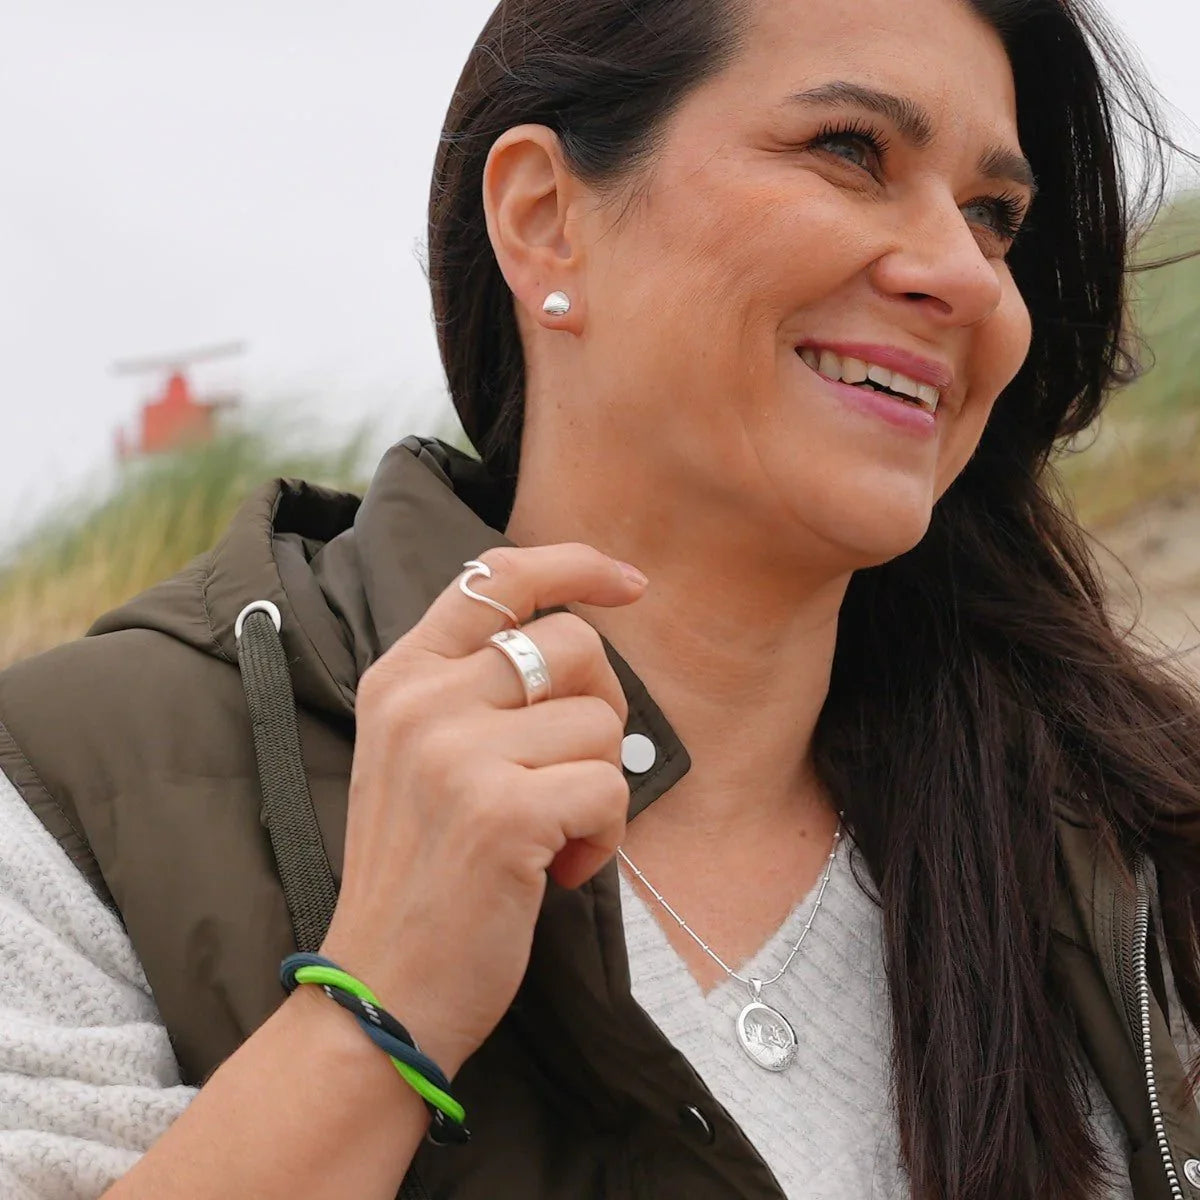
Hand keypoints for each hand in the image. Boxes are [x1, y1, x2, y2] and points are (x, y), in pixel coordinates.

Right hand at [319, 543, 646, 1077]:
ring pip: (601, 721)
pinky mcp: (501, 812)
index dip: (575, 566)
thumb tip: (580, 638)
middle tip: (573, 773)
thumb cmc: (423, 873)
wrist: (381, 991)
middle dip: (602, 709)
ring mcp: (455, 754)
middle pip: (575, 644)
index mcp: (401, 675)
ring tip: (554, 836)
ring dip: (600, 786)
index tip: (630, 585)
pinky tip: (560, 870)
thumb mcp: (421, 756)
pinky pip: (610, 788)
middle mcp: (421, 700)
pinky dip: (605, 836)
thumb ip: (476, 686)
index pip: (496, 575)